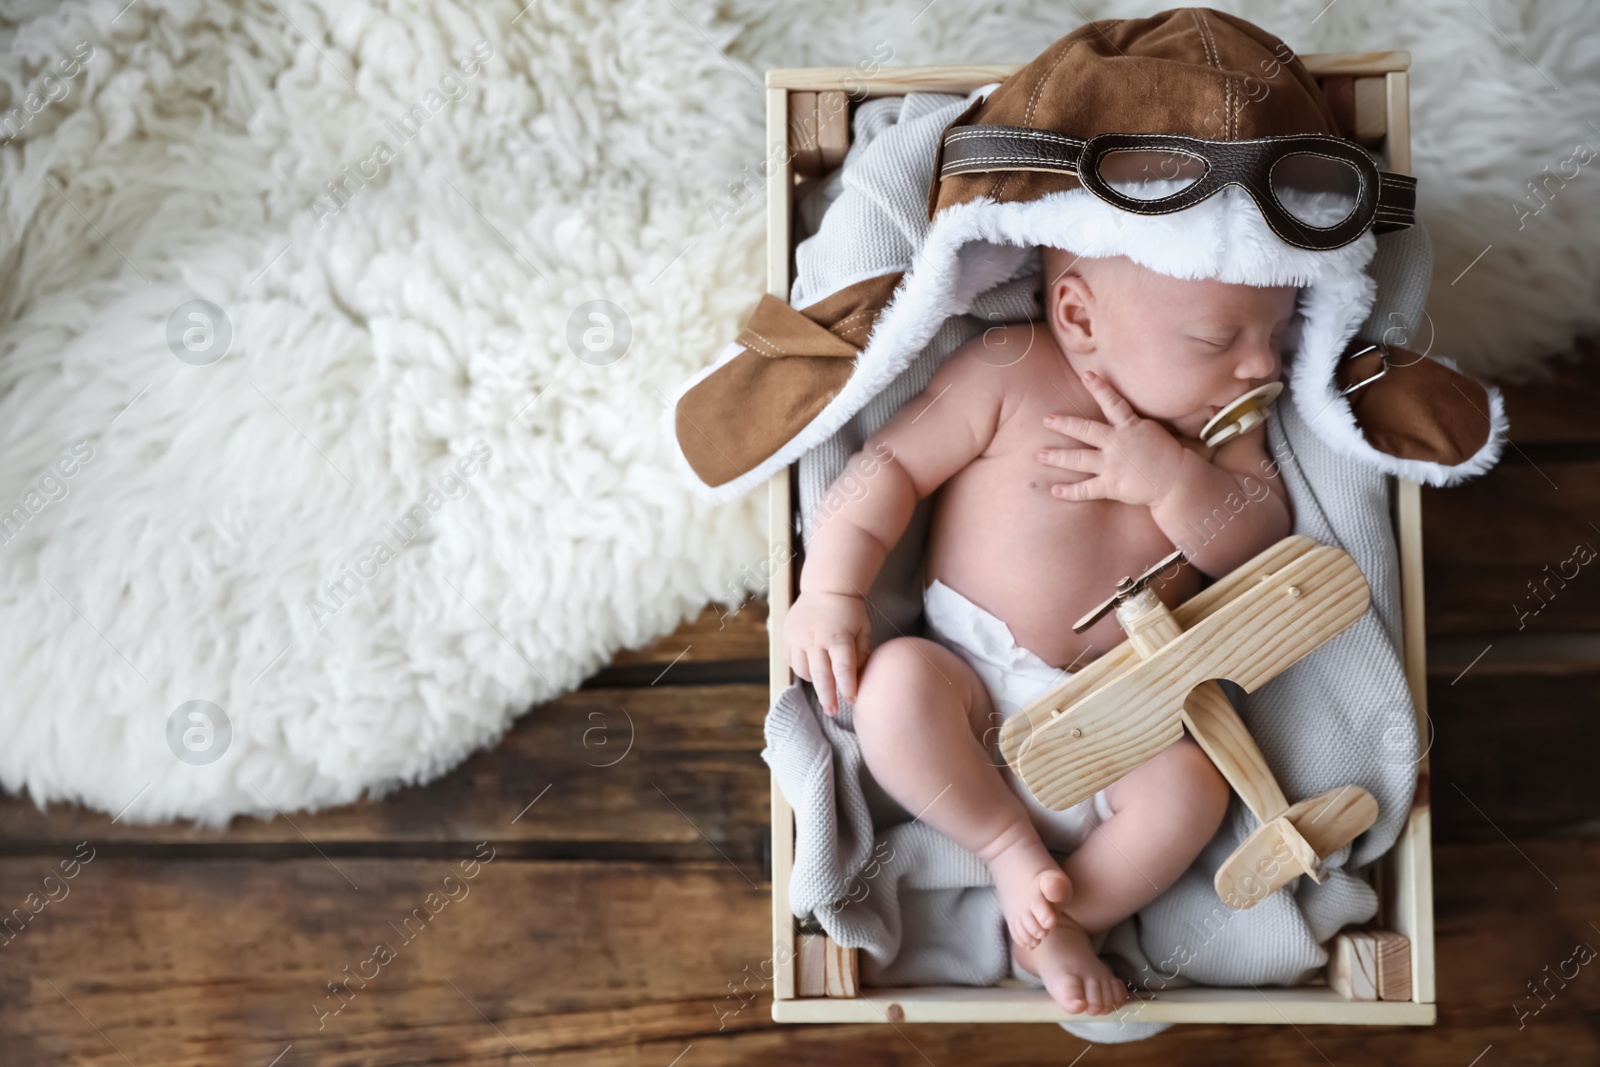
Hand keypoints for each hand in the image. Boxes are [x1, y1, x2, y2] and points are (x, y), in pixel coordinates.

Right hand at [783, 590, 871, 715]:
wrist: (826, 587)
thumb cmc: (849, 611)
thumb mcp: (863, 629)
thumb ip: (862, 654)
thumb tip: (857, 678)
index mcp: (838, 637)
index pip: (843, 669)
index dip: (847, 688)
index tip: (851, 700)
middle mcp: (816, 638)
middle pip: (821, 675)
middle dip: (827, 697)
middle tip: (832, 711)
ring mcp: (798, 638)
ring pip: (803, 671)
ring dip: (814, 681)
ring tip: (824, 683)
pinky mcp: (787, 636)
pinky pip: (791, 661)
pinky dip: (801, 669)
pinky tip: (811, 668)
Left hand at [1038, 369, 1188, 507]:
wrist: (1177, 480)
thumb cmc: (1166, 454)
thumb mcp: (1150, 430)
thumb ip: (1130, 422)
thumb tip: (1117, 411)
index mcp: (1130, 427)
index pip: (1113, 403)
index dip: (1100, 388)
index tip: (1087, 375)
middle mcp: (1117, 444)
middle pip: (1085, 431)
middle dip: (1064, 424)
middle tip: (1046, 420)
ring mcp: (1113, 465)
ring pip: (1079, 459)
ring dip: (1058, 457)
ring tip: (1040, 454)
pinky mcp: (1112, 486)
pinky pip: (1086, 489)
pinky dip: (1070, 491)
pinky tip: (1055, 491)